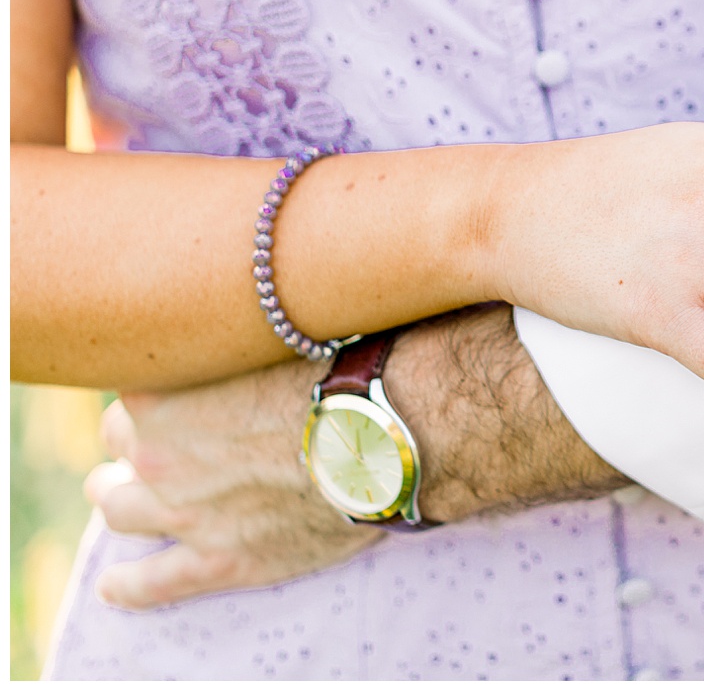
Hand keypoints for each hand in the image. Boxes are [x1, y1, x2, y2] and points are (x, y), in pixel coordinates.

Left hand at [83, 359, 376, 610]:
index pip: (133, 383)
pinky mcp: (220, 561)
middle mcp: (157, 455)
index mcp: (163, 393)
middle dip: (133, 441)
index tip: (182, 382)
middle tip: (154, 438)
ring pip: (119, 510)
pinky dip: (127, 584)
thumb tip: (252, 320)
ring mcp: (184, 512)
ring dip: (117, 499)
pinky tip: (115, 584)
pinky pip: (151, 583)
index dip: (161, 383)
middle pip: (119, 444)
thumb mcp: (277, 335)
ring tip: (119, 495)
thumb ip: (240, 339)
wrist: (387, 436)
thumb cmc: (346, 371)